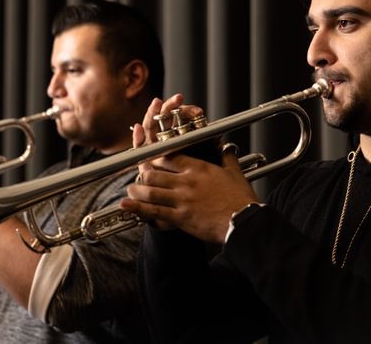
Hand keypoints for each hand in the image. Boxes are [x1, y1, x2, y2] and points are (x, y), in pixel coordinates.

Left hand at [122, 95, 259, 242]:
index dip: (156, 158)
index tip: (151, 160)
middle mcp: (186, 181)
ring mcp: (181, 199)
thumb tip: (227, 148)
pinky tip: (126, 205)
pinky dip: (137, 207)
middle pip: (154, 172)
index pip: (169, 156)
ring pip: (150, 189)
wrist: (244, 223)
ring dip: (137, 189)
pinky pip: (153, 211)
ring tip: (131, 190)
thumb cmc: (241, 200)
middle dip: (143, 173)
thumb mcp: (234, 173)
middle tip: (139, 176)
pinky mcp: (180, 217)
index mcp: (198, 168)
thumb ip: (227, 158)